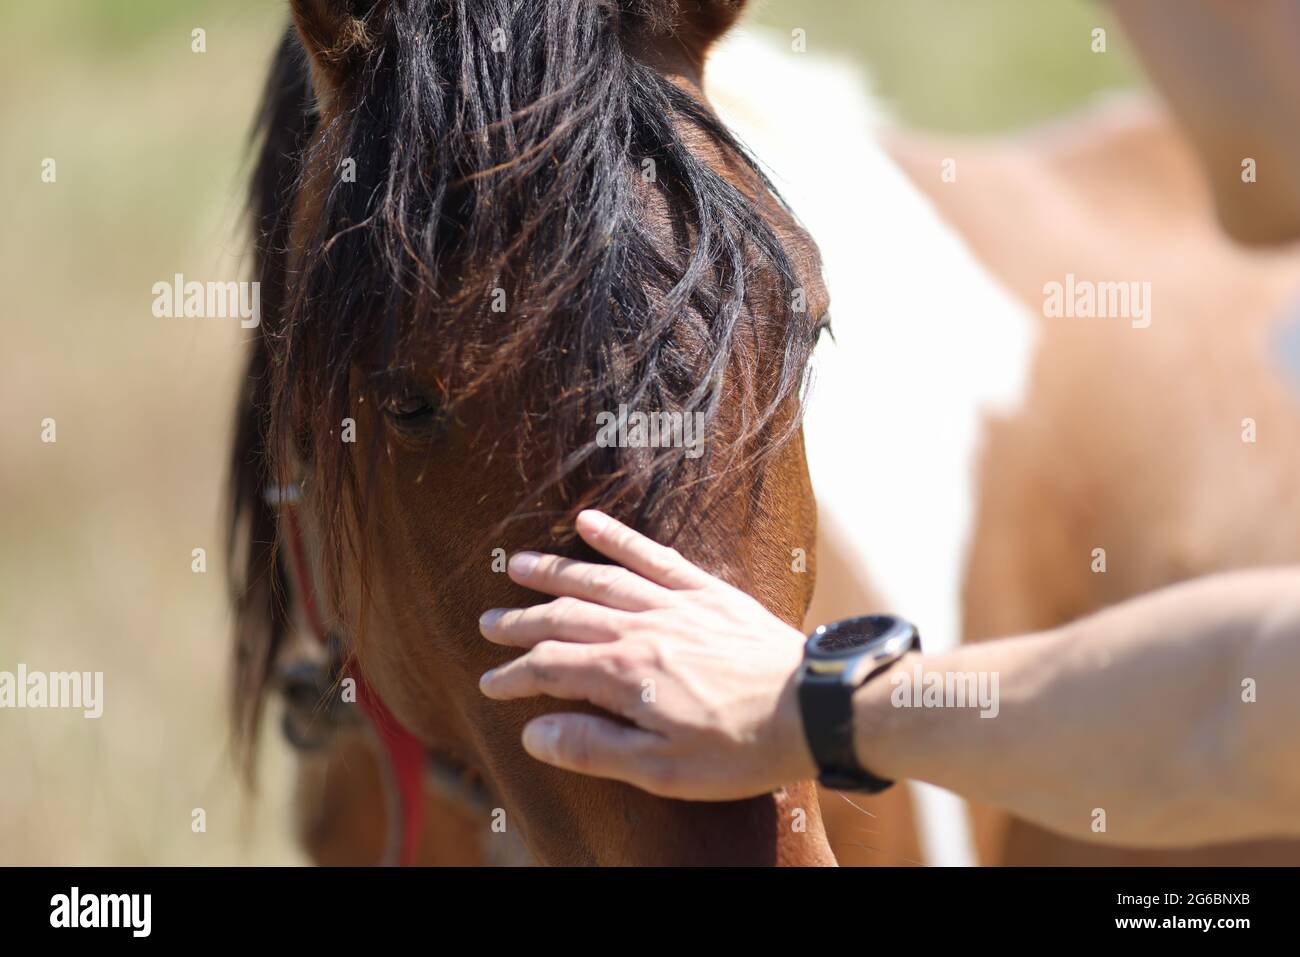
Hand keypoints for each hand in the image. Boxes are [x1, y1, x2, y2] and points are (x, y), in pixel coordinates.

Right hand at [478, 510, 817, 799]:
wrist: (814, 708)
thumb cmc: (740, 749)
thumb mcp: (662, 770)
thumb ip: (593, 747)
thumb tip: (534, 731)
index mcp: (624, 674)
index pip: (549, 668)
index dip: (514, 676)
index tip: (490, 684)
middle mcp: (641, 629)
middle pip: (565, 617)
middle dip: (521, 621)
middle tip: (488, 623)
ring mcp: (674, 604)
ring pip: (599, 580)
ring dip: (555, 572)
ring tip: (517, 565)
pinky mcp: (707, 591)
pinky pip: (654, 555)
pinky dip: (619, 537)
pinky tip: (589, 522)